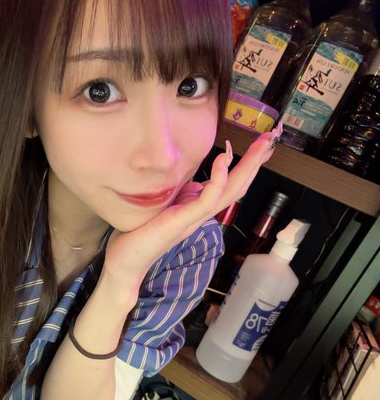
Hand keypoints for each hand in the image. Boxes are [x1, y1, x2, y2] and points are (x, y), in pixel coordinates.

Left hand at [104, 123, 281, 289]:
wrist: (126, 261)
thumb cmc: (141, 233)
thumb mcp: (166, 206)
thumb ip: (184, 195)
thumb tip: (195, 182)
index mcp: (199, 209)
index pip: (230, 185)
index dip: (247, 165)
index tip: (261, 145)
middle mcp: (202, 214)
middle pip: (238, 186)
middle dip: (256, 162)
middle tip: (272, 138)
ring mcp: (194, 218)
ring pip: (230, 191)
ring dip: (247, 167)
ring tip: (262, 145)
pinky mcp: (182, 221)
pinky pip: (207, 199)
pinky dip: (219, 179)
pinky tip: (225, 158)